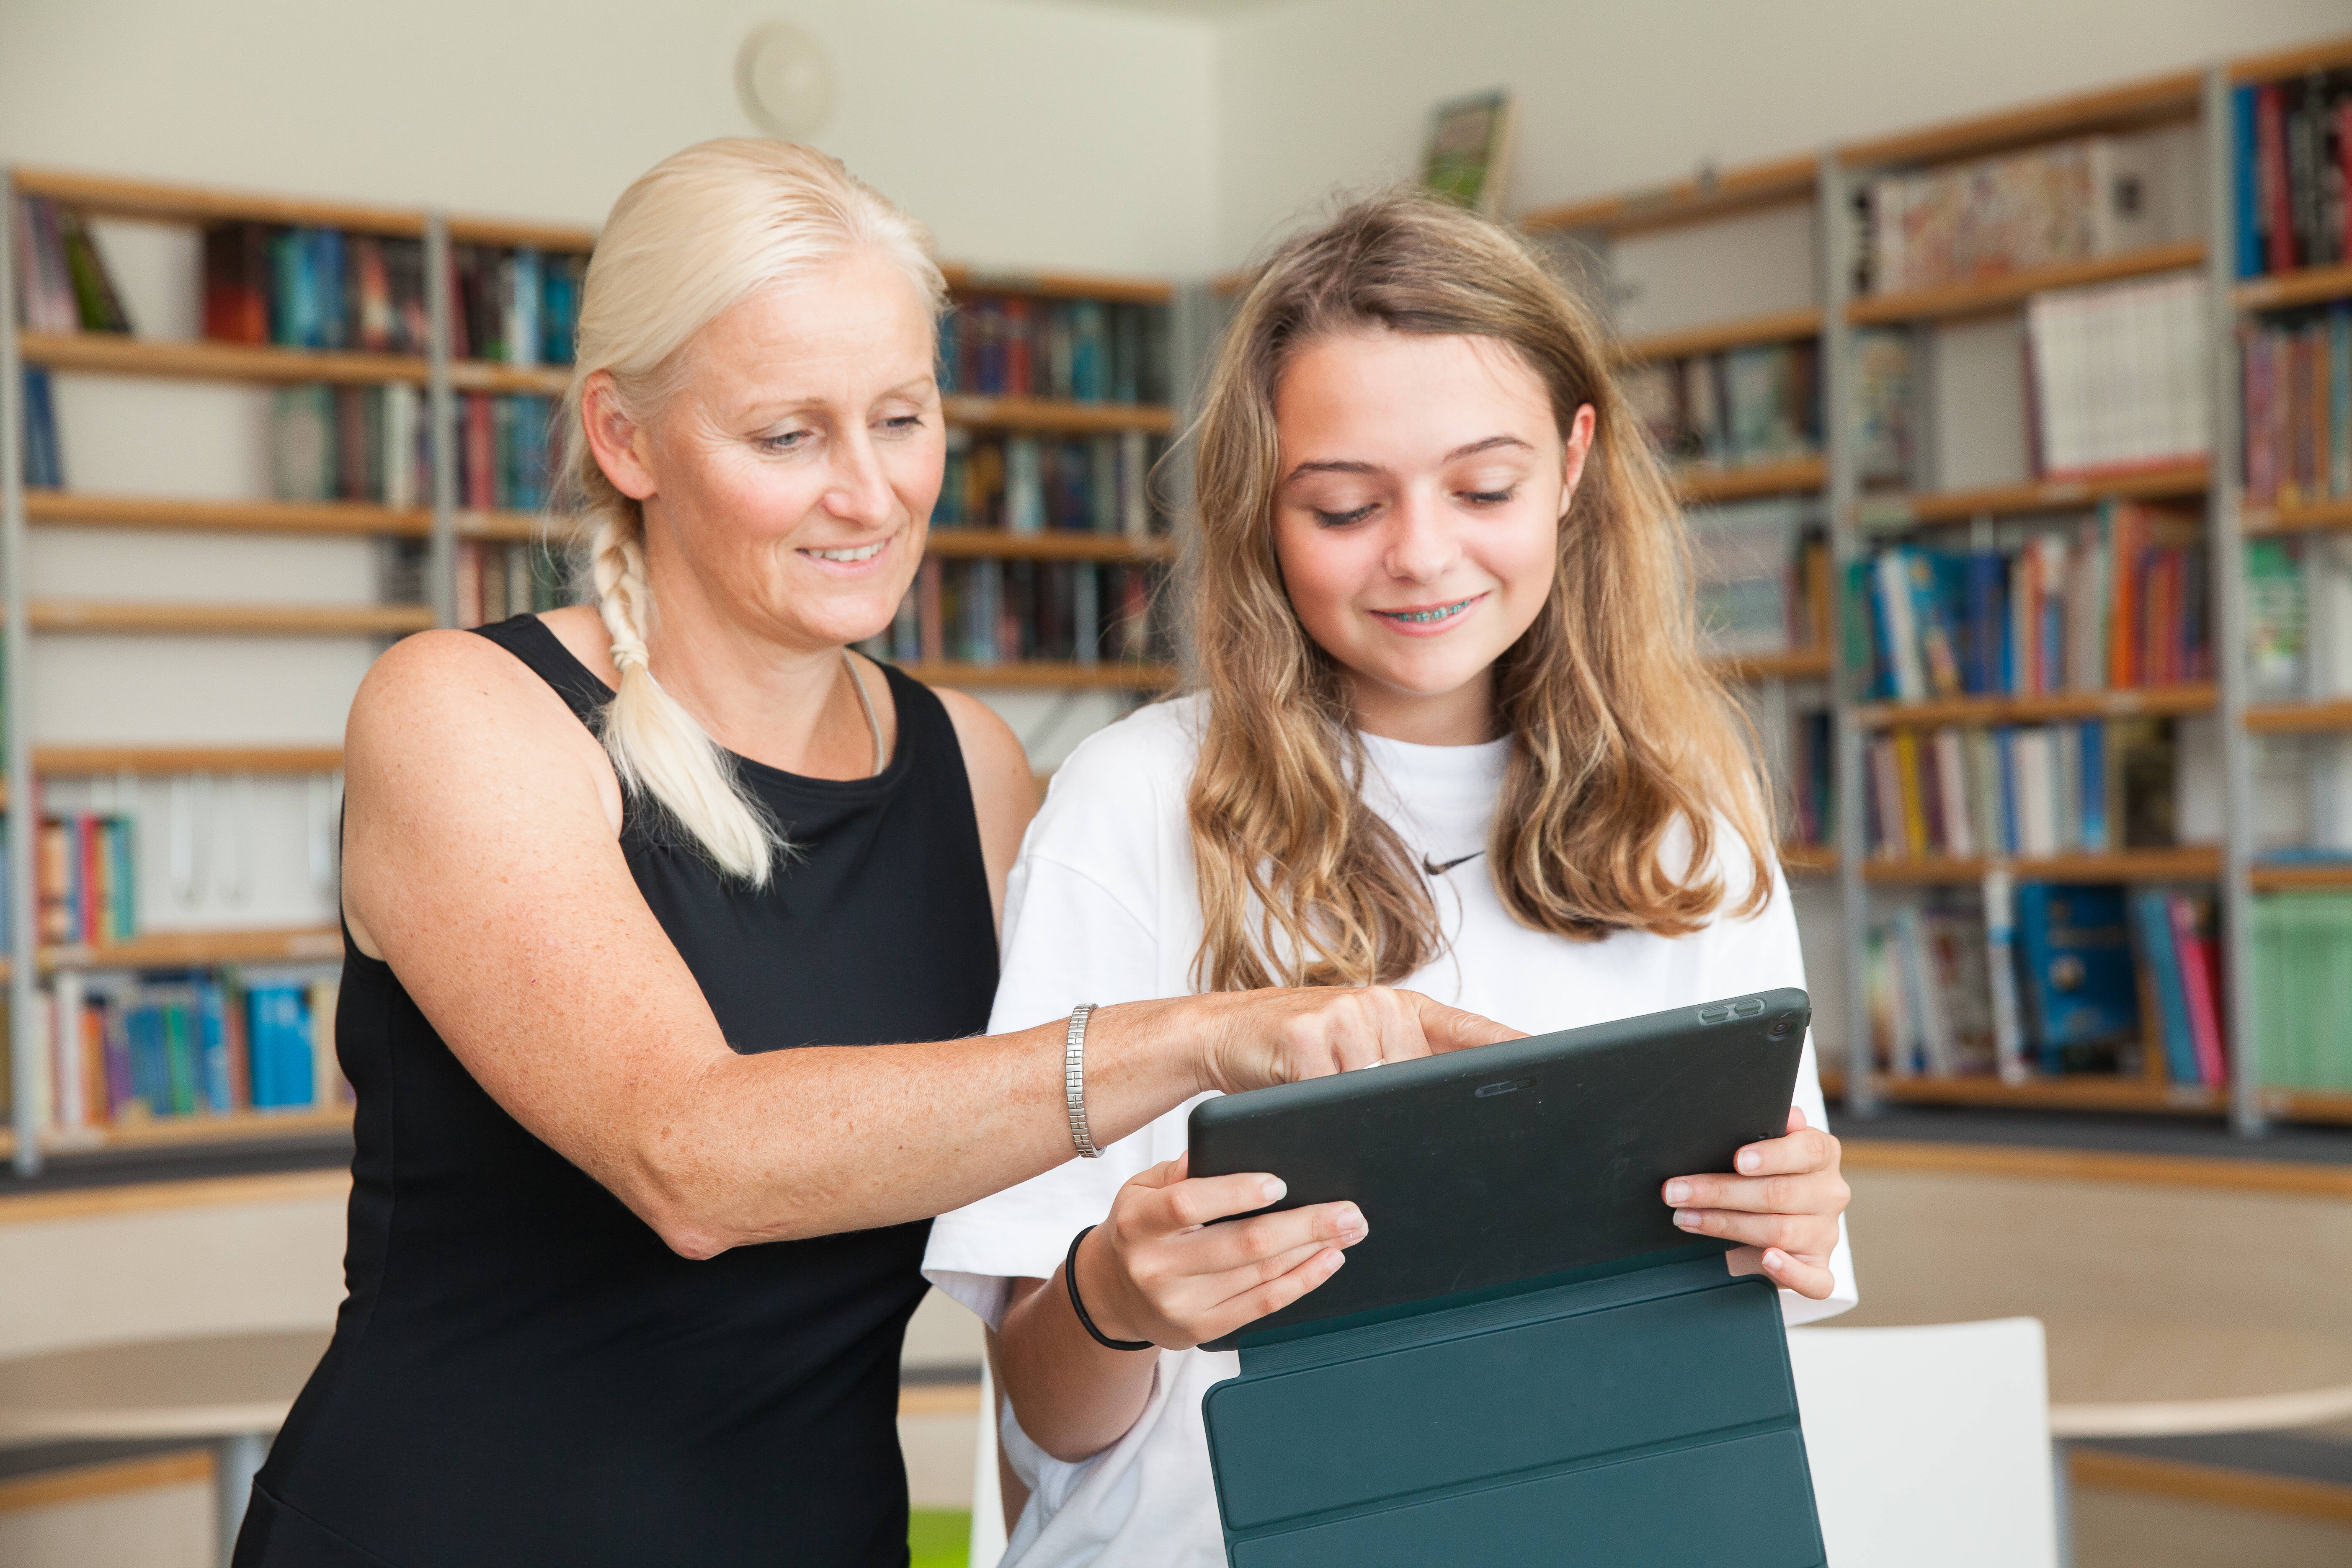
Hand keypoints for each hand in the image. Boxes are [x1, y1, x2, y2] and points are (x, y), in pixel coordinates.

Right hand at [1073, 1153, 1368, 1348]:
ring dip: (1313, 1251)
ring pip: (1261, 1275)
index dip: (1236, 1193)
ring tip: (1347, 1230)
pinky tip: (1326, 1261)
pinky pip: (1263, 1305)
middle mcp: (1157, 1267)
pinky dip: (1302, 1282)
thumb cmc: (1139, 1230)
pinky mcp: (1202, 1329)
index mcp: (1139, 1222)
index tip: (1279, 1183)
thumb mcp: (1141, 1190)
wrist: (1113, 1294)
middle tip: (1347, 1211)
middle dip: (1304, 1225)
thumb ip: (1177, 1172)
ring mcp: (1181, 1304)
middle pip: (1242, 1244)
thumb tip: (1215, 1153)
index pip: (1188, 1203)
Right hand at [1185, 985, 1521, 1095]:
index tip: (1548, 1062)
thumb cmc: (1294, 1048)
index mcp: (1399, 1009)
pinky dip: (1324, 1106)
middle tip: (1409, 1122)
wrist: (1221, 1031)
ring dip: (1361, 1112)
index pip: (1467, 1030)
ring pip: (1379, 1089)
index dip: (1508, 1047)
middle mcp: (1378, 1006)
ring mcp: (1343, 1017)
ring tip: (1326, 1097)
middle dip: (1422, 1109)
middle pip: (1423, 1077)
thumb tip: (1445, 1112)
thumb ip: (1397, 1065)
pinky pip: (1334, 1093)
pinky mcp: (1305, 1037)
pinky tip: (1304, 1092)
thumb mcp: (1354, 1048)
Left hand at [1661, 1107, 1847, 1299]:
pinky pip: (1814, 1280)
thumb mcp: (1766, 1145)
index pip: (1808, 1150)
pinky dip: (1790, 1272)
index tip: (1737, 1160)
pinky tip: (1768, 1259)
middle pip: (1778, 1194)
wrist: (1783, 1219)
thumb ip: (1770, 1128)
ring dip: (1725, 1225)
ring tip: (1686, 1217)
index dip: (1773, 1155)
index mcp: (1822, 1156)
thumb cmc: (1766, 1173)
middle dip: (1720, 1192)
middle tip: (1677, 1191)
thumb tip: (1783, 1114)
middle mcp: (1829, 1193)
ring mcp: (1826, 1234)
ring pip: (1780, 1231)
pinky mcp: (1819, 1269)